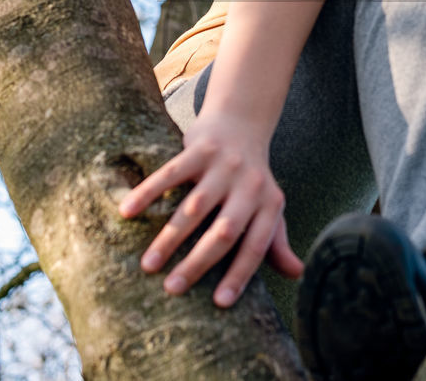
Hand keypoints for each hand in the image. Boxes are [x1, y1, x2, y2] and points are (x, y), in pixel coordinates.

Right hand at [117, 115, 303, 307]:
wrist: (241, 124)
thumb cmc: (251, 179)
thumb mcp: (270, 207)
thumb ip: (277, 242)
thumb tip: (298, 274)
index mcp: (270, 204)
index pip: (256, 246)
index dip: (240, 275)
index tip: (219, 303)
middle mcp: (250, 185)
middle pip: (224, 232)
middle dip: (198, 263)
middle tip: (172, 289)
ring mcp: (224, 166)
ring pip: (194, 207)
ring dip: (169, 238)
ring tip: (148, 266)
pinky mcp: (200, 148)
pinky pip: (170, 173)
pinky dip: (148, 193)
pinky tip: (127, 212)